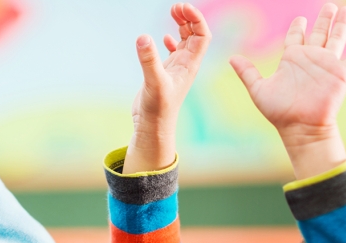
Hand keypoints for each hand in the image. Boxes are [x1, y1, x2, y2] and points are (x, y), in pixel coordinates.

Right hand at [124, 3, 211, 173]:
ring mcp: (176, 69)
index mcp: (190, 65)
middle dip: (189, 18)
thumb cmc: (157, 109)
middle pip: (195, 35)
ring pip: (185, 42)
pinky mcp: (165, 74)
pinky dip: (172, 41)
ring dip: (182, 26)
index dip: (196, 19)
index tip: (182, 7)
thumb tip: (143, 37)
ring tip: (173, 13)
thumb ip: (149, 60)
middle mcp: (186, 65)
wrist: (153, 128)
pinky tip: (166, 39)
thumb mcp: (153, 82)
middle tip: (175, 6)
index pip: (202, 36)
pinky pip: (174, 53)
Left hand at [230, 3, 345, 178]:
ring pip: (338, 38)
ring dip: (342, 24)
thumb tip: (231, 58)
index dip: (299, 26)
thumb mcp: (259, 90)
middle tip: (329, 5)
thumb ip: (247, 72)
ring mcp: (329, 65)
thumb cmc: (280, 112)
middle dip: (324, 19)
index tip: (300, 19)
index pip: (296, 36)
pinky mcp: (343, 74)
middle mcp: (312, 59)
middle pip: (320, 32)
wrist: (301, 127)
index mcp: (293, 59)